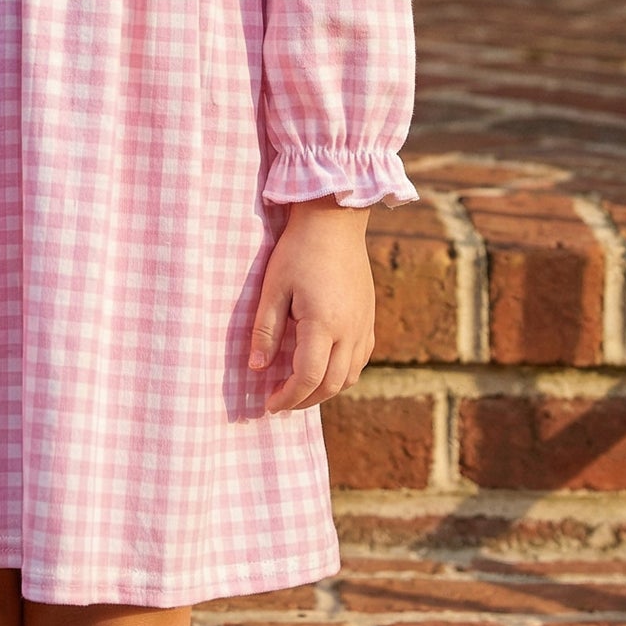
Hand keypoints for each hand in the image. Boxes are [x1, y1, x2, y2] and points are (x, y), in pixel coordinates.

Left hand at [249, 198, 375, 413]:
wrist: (334, 222)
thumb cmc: (298, 250)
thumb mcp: (273, 288)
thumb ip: (265, 331)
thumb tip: (257, 368)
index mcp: (323, 324)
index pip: (308, 378)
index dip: (287, 398)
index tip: (268, 404)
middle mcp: (349, 331)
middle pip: (331, 385)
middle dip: (304, 400)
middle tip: (280, 400)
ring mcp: (364, 326)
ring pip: (350, 377)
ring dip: (325, 390)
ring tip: (299, 388)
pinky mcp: (369, 318)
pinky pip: (360, 360)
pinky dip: (342, 374)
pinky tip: (324, 367)